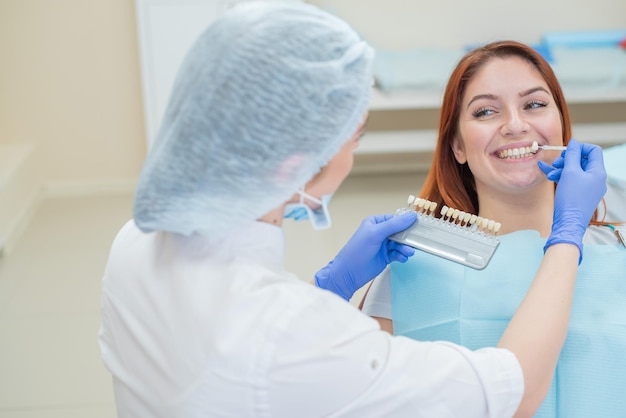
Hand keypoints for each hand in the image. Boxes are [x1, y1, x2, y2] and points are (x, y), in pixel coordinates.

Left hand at [314, 212, 416, 299]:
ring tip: (408, 252)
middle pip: (400, 232)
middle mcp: (380, 232)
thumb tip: (411, 216)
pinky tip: (402, 258)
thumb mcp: (375, 233)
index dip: (406, 222)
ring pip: (400, 244)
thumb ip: (394, 225)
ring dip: (405, 248)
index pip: (395, 219)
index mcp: (375, 222)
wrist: (349, 273)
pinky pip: (398, 253)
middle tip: (415, 242)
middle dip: (407, 237)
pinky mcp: (386, 256)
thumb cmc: (357, 251)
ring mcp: (383, 245)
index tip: (418, 225)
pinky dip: (402, 255)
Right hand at [538, 138, 606, 262]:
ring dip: (561, 168)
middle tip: (555, 163)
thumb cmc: (571, 198)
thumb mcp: (570, 172)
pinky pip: (572, 180)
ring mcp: (589, 188)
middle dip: (567, 159)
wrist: (568, 223)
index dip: (579, 147)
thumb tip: (574, 143)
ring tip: (549, 172)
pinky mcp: (580, 195)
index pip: (593, 151)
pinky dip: (562, 177)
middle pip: (583, 160)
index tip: (565, 151)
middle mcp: (596, 179)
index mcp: (598, 172)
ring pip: (575, 171)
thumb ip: (571, 155)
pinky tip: (550, 177)